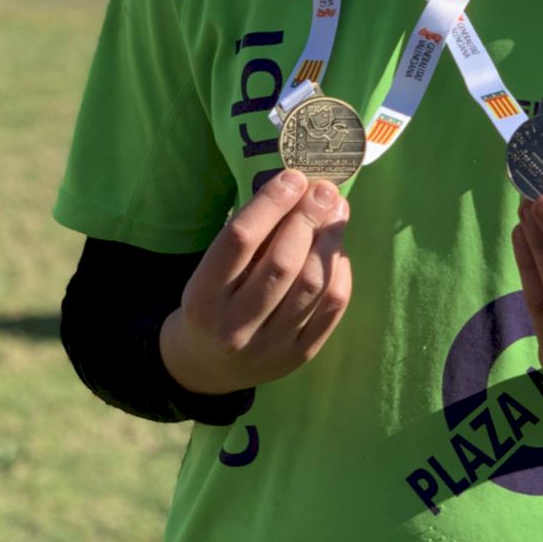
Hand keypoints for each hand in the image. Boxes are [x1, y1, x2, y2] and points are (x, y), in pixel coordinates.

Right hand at [160, 169, 350, 394]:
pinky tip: (336, 251)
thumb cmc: (214, 301)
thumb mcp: (211, 270)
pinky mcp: (300, 356)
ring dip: (330, 240)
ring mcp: (270, 347)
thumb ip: (250, 238)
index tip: (294, 177)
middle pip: (282, 262)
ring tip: (336, 212)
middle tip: (324, 190)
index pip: (240, 239)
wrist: (208, 364)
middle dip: (308, 218)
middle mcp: (235, 326)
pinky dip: (339, 272)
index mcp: (203, 297)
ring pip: (313, 285)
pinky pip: (331, 308)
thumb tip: (300, 189)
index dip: (271, 202)